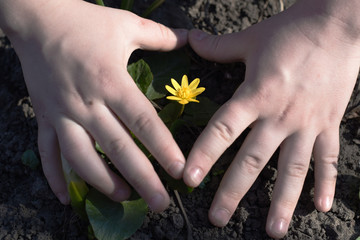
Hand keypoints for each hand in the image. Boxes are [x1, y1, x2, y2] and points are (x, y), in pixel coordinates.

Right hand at [8, 0, 186, 211]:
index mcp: (111, 81)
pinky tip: (64, 197)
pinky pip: (47, 152)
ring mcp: (63, 113)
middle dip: (141, 178)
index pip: (142, 121)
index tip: (179, 171)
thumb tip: (189, 37)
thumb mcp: (126, 25)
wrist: (37, 18)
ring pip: (81, 157)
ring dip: (102, 181)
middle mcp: (87, 103)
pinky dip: (54, 176)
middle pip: (117, 147)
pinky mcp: (45, 117)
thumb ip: (160, 36)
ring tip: (124, 197)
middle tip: (160, 203)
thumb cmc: (85, 22)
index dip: (162, 147)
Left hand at [183, 0, 359, 237]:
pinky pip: (328, 157)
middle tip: (217, 219)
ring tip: (273, 230)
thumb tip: (189, 40)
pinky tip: (322, 207)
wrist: (340, 25)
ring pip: (293, 168)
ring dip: (283, 201)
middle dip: (233, 191)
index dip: (204, 154)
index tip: (189, 180)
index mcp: (256, 94)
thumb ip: (218, 46)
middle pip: (253, 159)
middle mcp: (280, 115)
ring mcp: (308, 123)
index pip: (223, 129)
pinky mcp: (330, 123)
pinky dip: (326, 182)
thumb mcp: (251, 39)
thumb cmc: (292, 31)